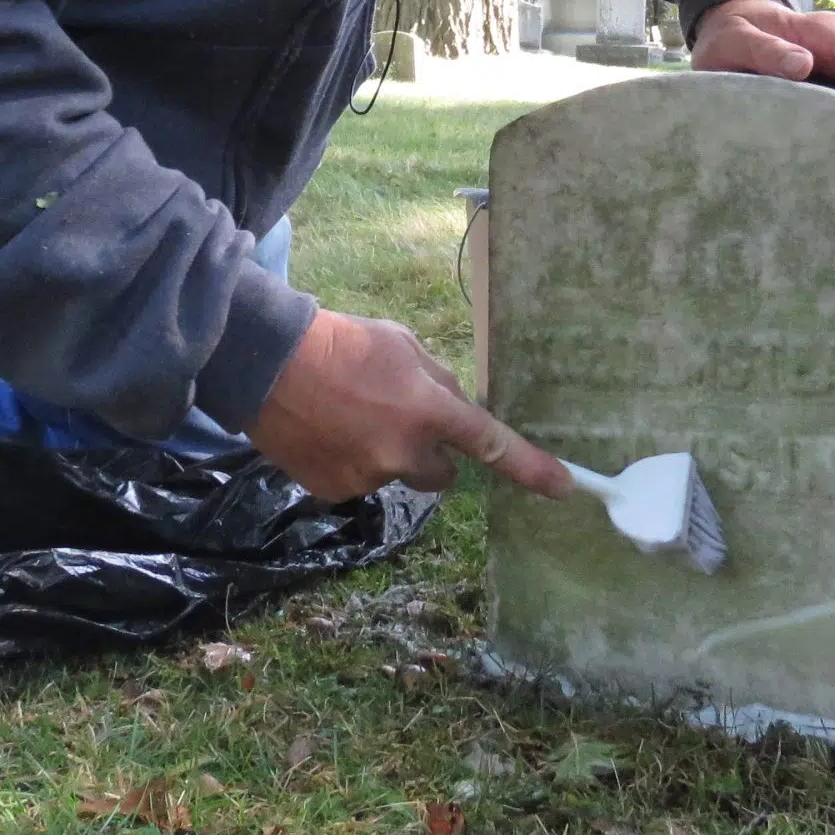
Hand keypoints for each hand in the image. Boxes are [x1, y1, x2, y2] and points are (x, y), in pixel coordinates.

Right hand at [246, 309, 574, 503]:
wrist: (270, 365)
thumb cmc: (343, 343)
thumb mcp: (403, 346)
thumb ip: (437, 382)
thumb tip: (456, 409)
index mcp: (428, 412)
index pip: (491, 445)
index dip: (531, 467)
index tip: (564, 488)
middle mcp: (403, 454)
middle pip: (442, 475)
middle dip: (430, 453)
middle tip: (400, 420)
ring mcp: (368, 478)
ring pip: (396, 475)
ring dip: (385, 454)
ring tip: (350, 417)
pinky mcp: (335, 492)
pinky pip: (359, 482)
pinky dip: (350, 462)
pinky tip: (328, 433)